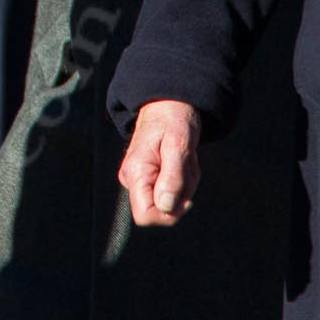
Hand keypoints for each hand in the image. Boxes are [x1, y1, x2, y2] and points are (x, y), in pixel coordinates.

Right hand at [119, 99, 202, 226]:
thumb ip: (173, 177)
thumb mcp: (179, 146)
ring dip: (186, 185)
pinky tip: (182, 162)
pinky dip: (183, 181)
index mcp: (136, 172)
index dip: (169, 214)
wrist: (168, 104)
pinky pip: (170, 192)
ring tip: (185, 160)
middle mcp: (132, 178)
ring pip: (169, 202)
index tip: (186, 197)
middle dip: (181, 195)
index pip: (145, 215)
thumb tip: (165, 207)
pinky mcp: (147, 177)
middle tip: (187, 167)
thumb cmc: (174, 120)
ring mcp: (139, 178)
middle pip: (161, 210)